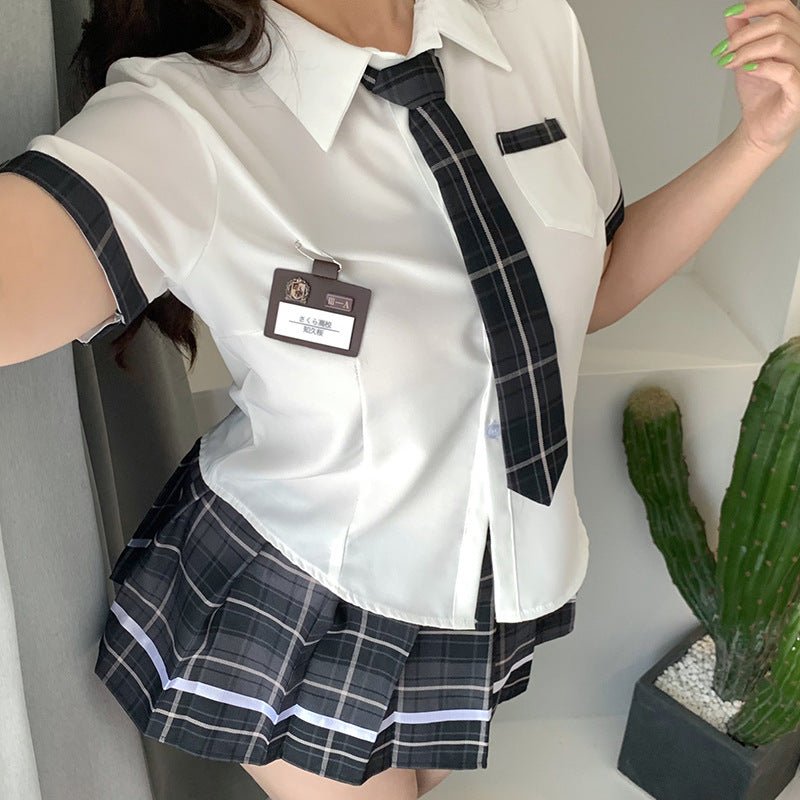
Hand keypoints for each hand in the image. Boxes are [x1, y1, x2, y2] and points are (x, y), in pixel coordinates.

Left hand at [717, 0, 799, 155]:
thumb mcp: (745, 60)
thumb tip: (733, 15)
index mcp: (795, 36)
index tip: (732, 14)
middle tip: (722, 50)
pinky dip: (762, 67)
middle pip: (778, 23)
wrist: (758, 129)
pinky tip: (746, 70)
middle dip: (743, 35)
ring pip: (780, 43)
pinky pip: (786, 71)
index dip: (758, 5)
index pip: (784, 7)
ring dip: (746, 51)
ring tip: (727, 63)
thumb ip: (742, 37)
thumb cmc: (759, 95)